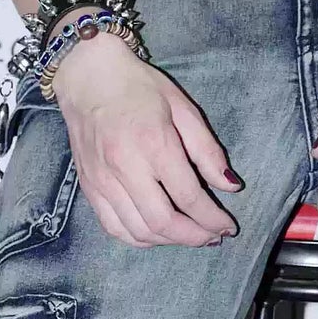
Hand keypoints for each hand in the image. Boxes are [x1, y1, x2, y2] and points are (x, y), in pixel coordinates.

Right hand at [49, 33, 242, 248]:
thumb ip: (207, 150)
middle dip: (194, 236)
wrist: (87, 76)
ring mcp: (103, 181)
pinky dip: (139, 239)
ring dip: (169, 242)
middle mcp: (125, 167)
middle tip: (212, 236)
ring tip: (189, 235)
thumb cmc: (138, 87)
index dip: (213, 219)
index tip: (228, 226)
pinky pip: (114, 228)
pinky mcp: (89, 187)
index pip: (189, 197)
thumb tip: (230, 187)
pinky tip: (157, 233)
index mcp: (154, 144)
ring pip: (138, 231)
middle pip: (163, 222)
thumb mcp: (183, 108)